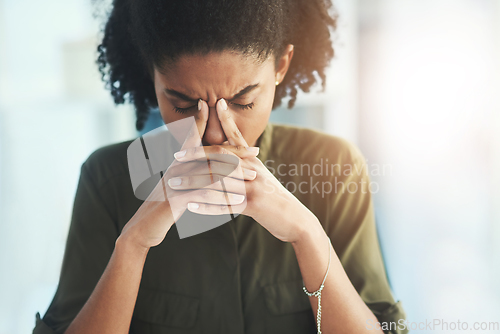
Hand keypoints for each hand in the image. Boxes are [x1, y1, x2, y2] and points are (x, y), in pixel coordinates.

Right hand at [120, 99, 258, 247]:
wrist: (143, 227)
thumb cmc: (165, 206)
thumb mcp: (180, 185)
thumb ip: (194, 172)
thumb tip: (211, 164)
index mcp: (180, 161)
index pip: (200, 139)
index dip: (220, 134)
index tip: (237, 127)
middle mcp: (177, 167)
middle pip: (211, 153)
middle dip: (235, 151)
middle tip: (257, 153)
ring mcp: (176, 182)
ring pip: (210, 172)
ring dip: (234, 174)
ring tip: (253, 177)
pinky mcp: (175, 199)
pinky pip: (203, 195)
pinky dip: (222, 196)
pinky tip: (237, 201)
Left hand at [174, 99, 317, 242]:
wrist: (296, 219)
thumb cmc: (276, 199)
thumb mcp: (262, 177)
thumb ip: (246, 165)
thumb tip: (231, 153)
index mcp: (253, 161)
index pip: (236, 137)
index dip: (225, 120)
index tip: (210, 105)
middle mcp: (253, 169)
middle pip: (220, 156)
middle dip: (195, 155)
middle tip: (175, 156)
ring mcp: (253, 186)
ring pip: (217, 180)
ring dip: (193, 182)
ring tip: (173, 184)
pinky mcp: (253, 204)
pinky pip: (225, 204)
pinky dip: (207, 206)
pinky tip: (191, 206)